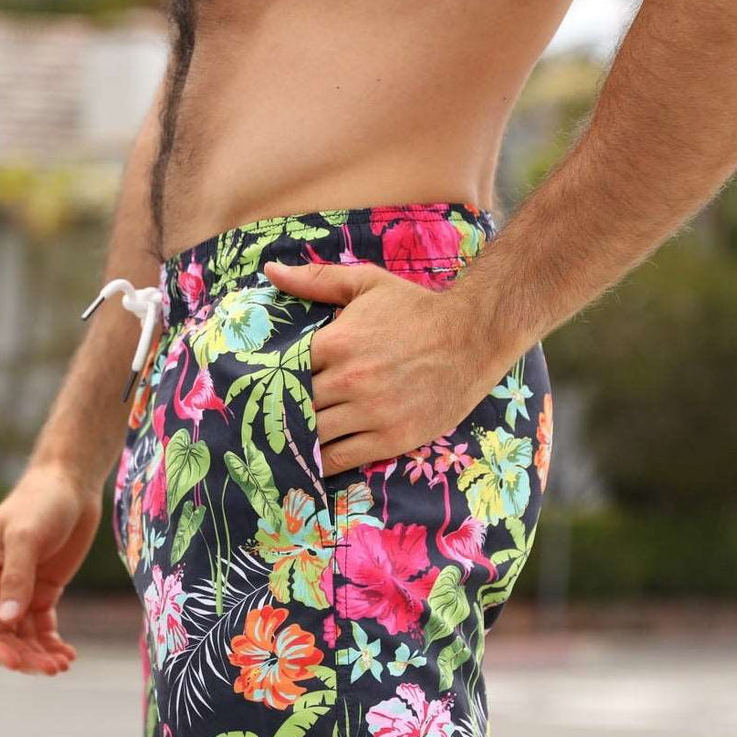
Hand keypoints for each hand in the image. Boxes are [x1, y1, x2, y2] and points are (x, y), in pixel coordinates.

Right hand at [0, 464, 101, 674]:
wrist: (70, 485)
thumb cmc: (41, 502)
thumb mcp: (26, 536)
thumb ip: (17, 577)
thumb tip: (8, 621)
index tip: (16, 664)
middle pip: (0, 634)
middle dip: (22, 656)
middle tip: (50, 669)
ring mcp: (19, 590)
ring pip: (22, 635)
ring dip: (38, 654)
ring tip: (62, 665)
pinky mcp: (43, 591)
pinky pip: (42, 627)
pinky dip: (51, 643)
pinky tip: (68, 655)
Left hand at [264, 259, 507, 476]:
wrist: (473, 337)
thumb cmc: (417, 310)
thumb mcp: (366, 284)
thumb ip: (316, 280)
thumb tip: (271, 271)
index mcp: (337, 343)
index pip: (285, 371)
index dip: (273, 382)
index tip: (263, 390)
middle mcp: (350, 380)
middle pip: (296, 407)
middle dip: (283, 413)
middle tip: (268, 422)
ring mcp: (370, 412)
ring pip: (314, 436)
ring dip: (299, 440)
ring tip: (287, 444)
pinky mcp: (390, 439)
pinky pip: (340, 459)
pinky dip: (320, 464)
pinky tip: (311, 464)